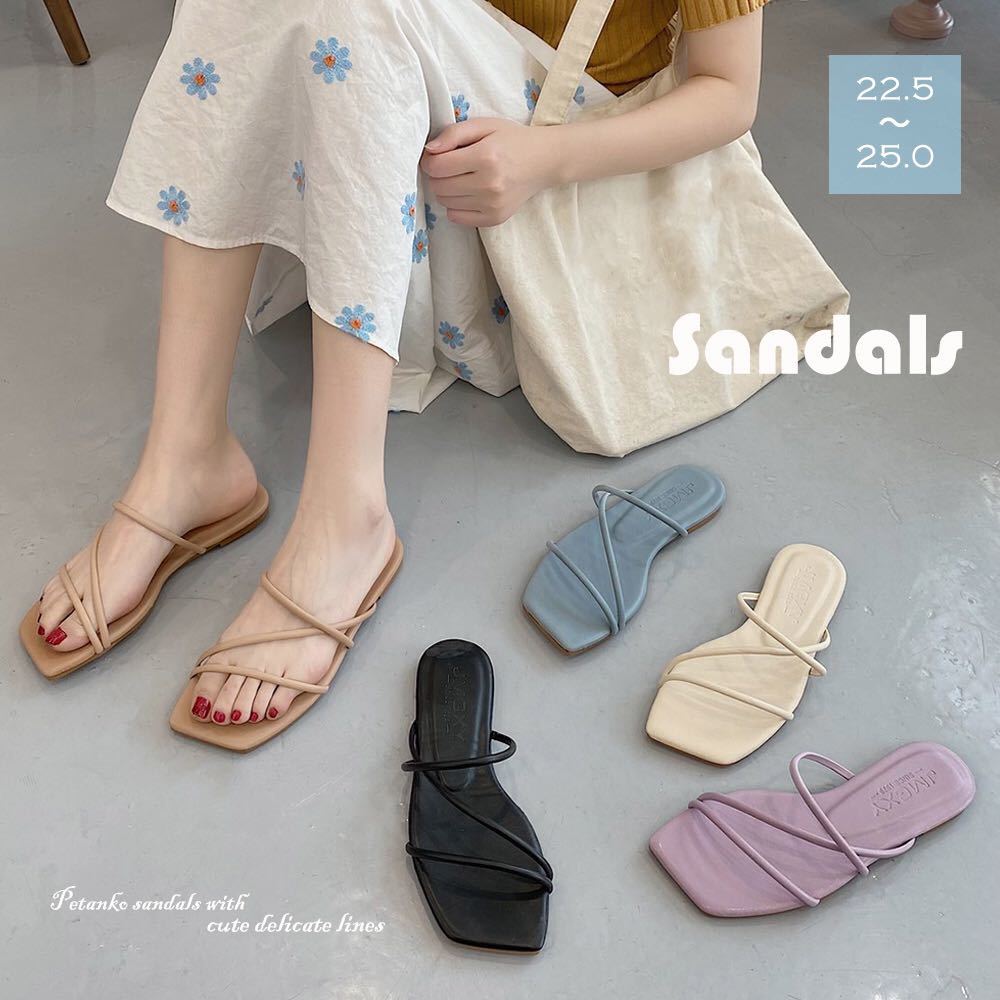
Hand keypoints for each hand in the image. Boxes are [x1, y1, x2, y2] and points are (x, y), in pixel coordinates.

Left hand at [420, 118, 560, 227]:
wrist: (544, 161)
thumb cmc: (512, 140)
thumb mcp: (484, 125)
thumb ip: (453, 134)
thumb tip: (429, 151)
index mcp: (486, 157)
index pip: (437, 167)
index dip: (429, 161)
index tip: (436, 156)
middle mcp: (489, 184)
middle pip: (439, 187)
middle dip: (437, 176)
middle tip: (449, 166)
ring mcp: (492, 205)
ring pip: (446, 203)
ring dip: (447, 190)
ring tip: (461, 178)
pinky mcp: (495, 218)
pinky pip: (457, 218)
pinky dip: (455, 206)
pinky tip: (467, 193)